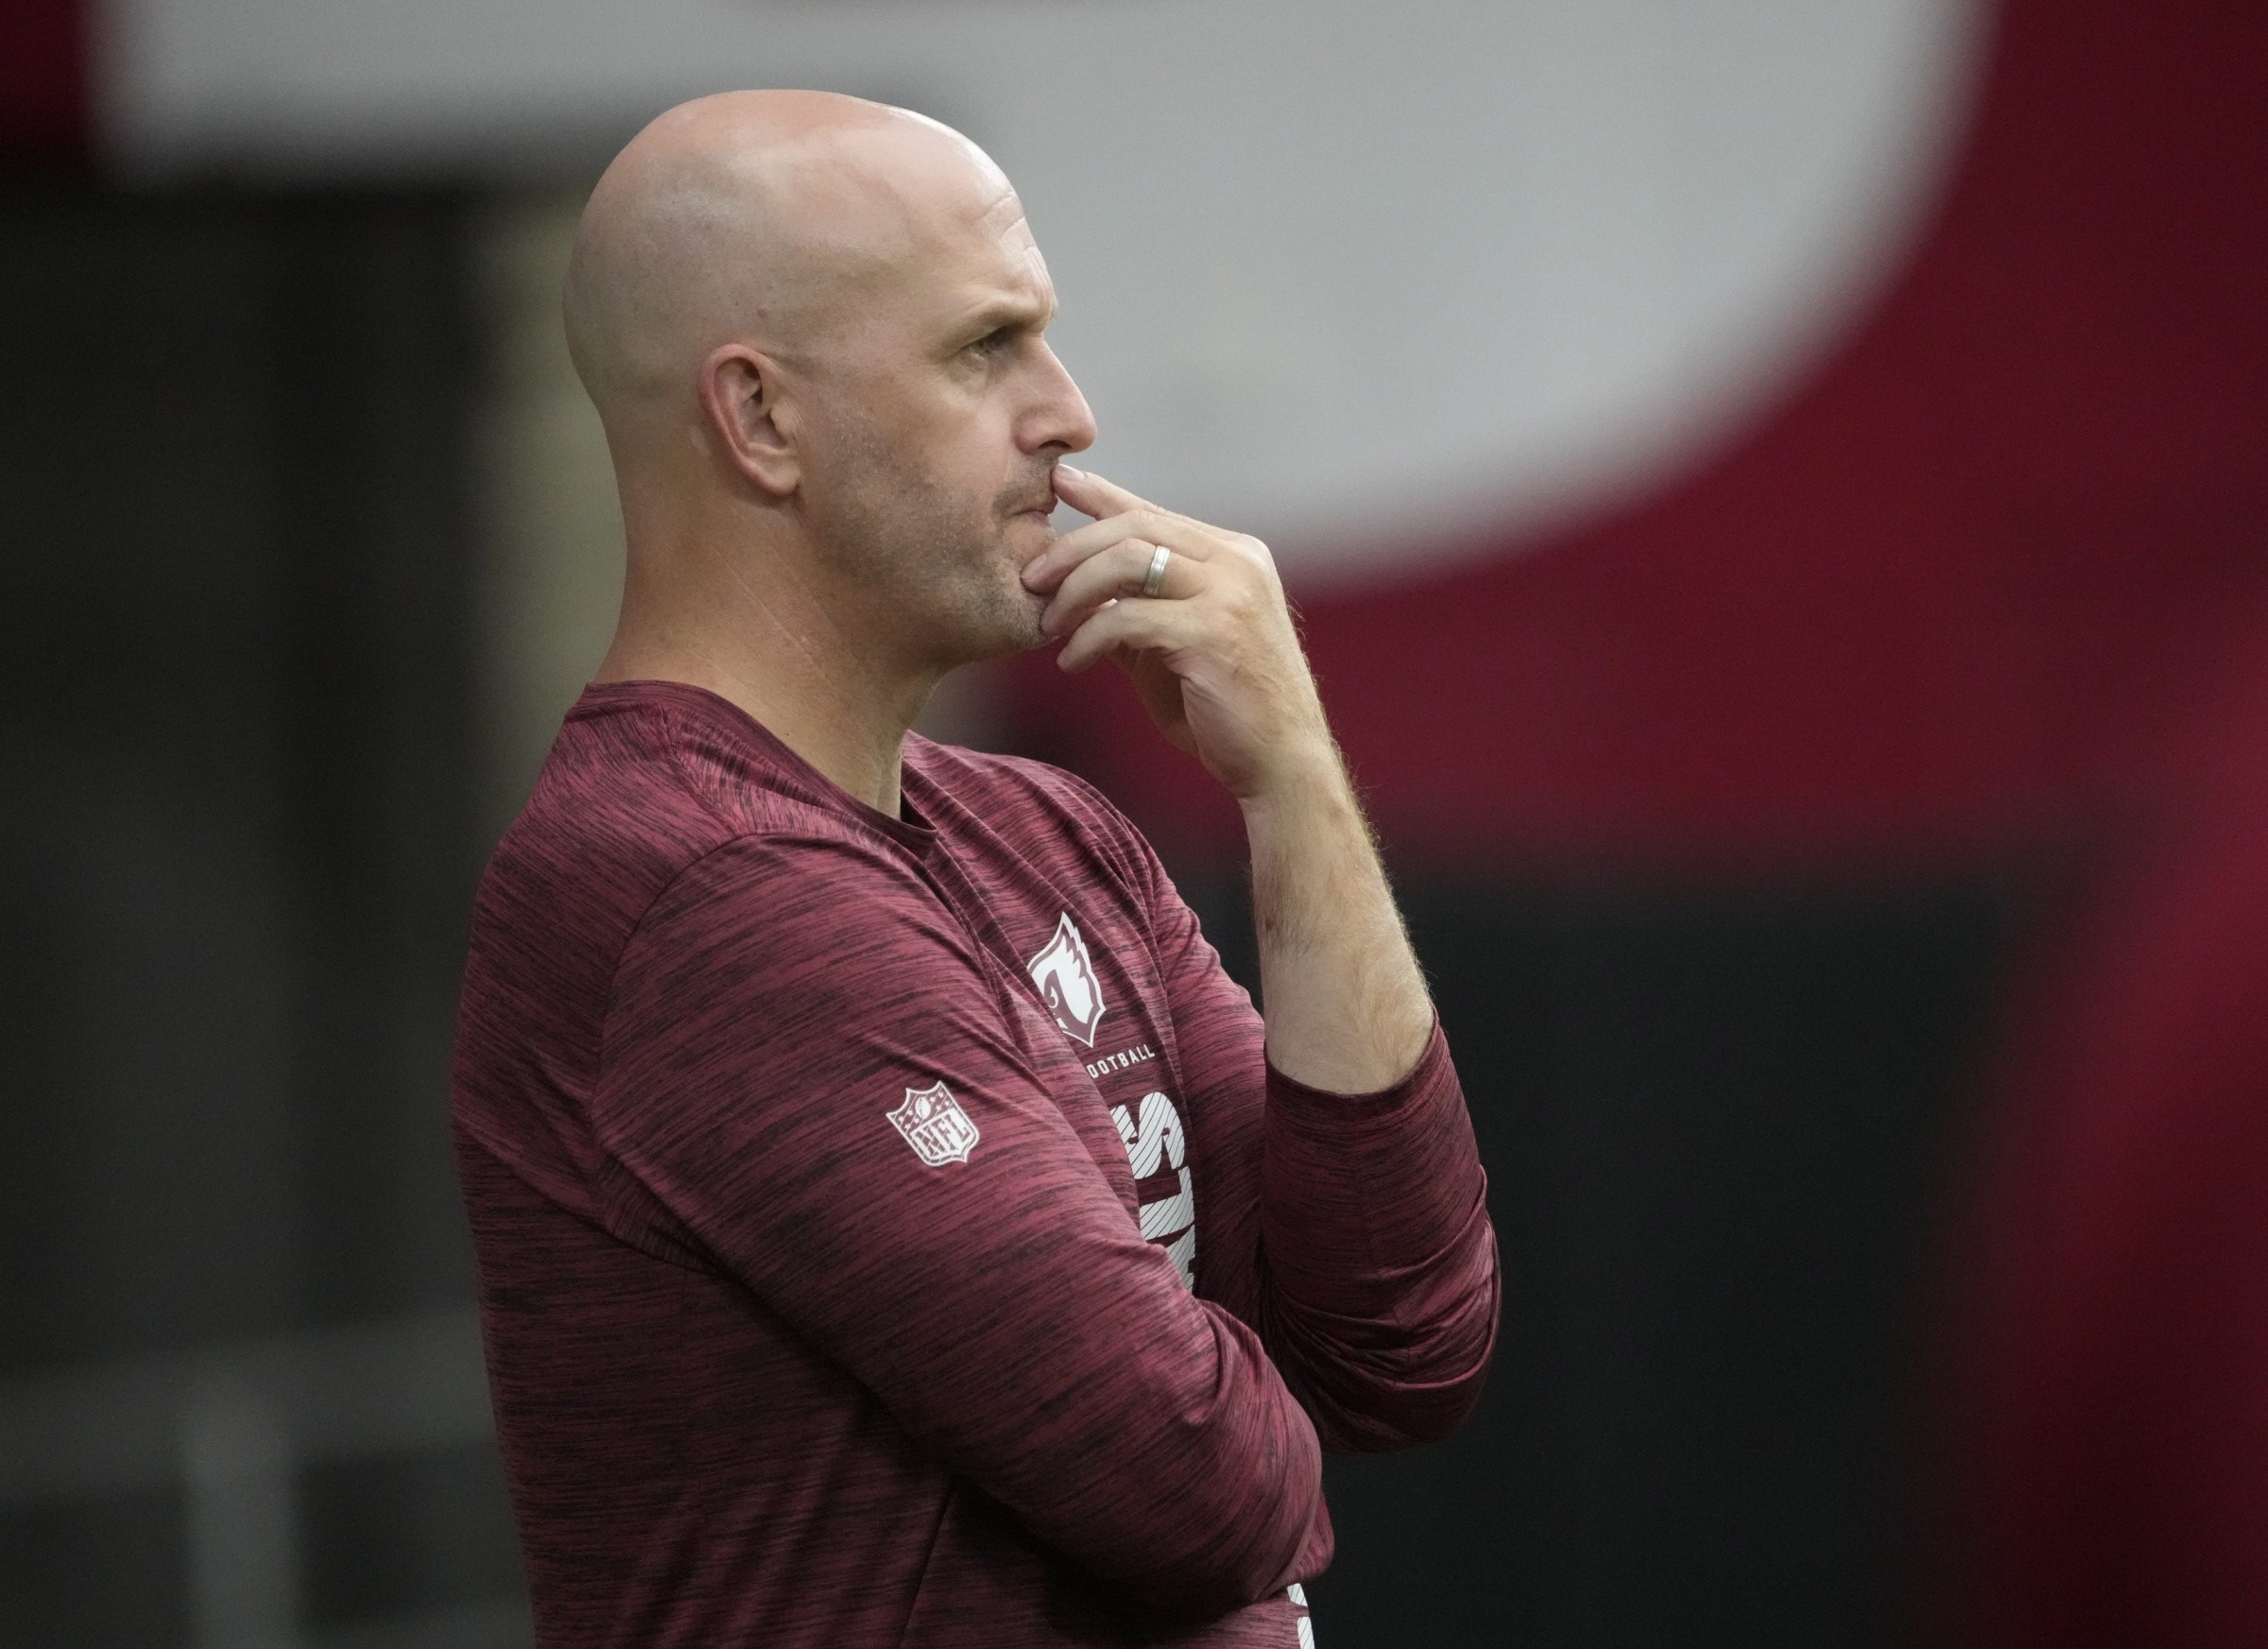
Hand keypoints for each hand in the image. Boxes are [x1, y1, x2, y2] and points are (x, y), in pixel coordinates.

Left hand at [1023, 467, 1335, 802]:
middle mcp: (1238, 562)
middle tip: (1031, 578)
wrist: (1280, 764)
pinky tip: (1072, 661)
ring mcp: (1230, 593)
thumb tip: (1080, 590)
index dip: (1102, 495)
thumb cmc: (1226, 710)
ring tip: (1048, 624)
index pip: (1155, 514)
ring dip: (1075, 590)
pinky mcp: (1213, 632)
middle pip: (1135, 526)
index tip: (1057, 483)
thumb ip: (1139, 609)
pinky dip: (1089, 638)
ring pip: (1128, 560)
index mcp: (1235, 555)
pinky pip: (1128, 617)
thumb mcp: (1177, 644)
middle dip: (1072, 548)